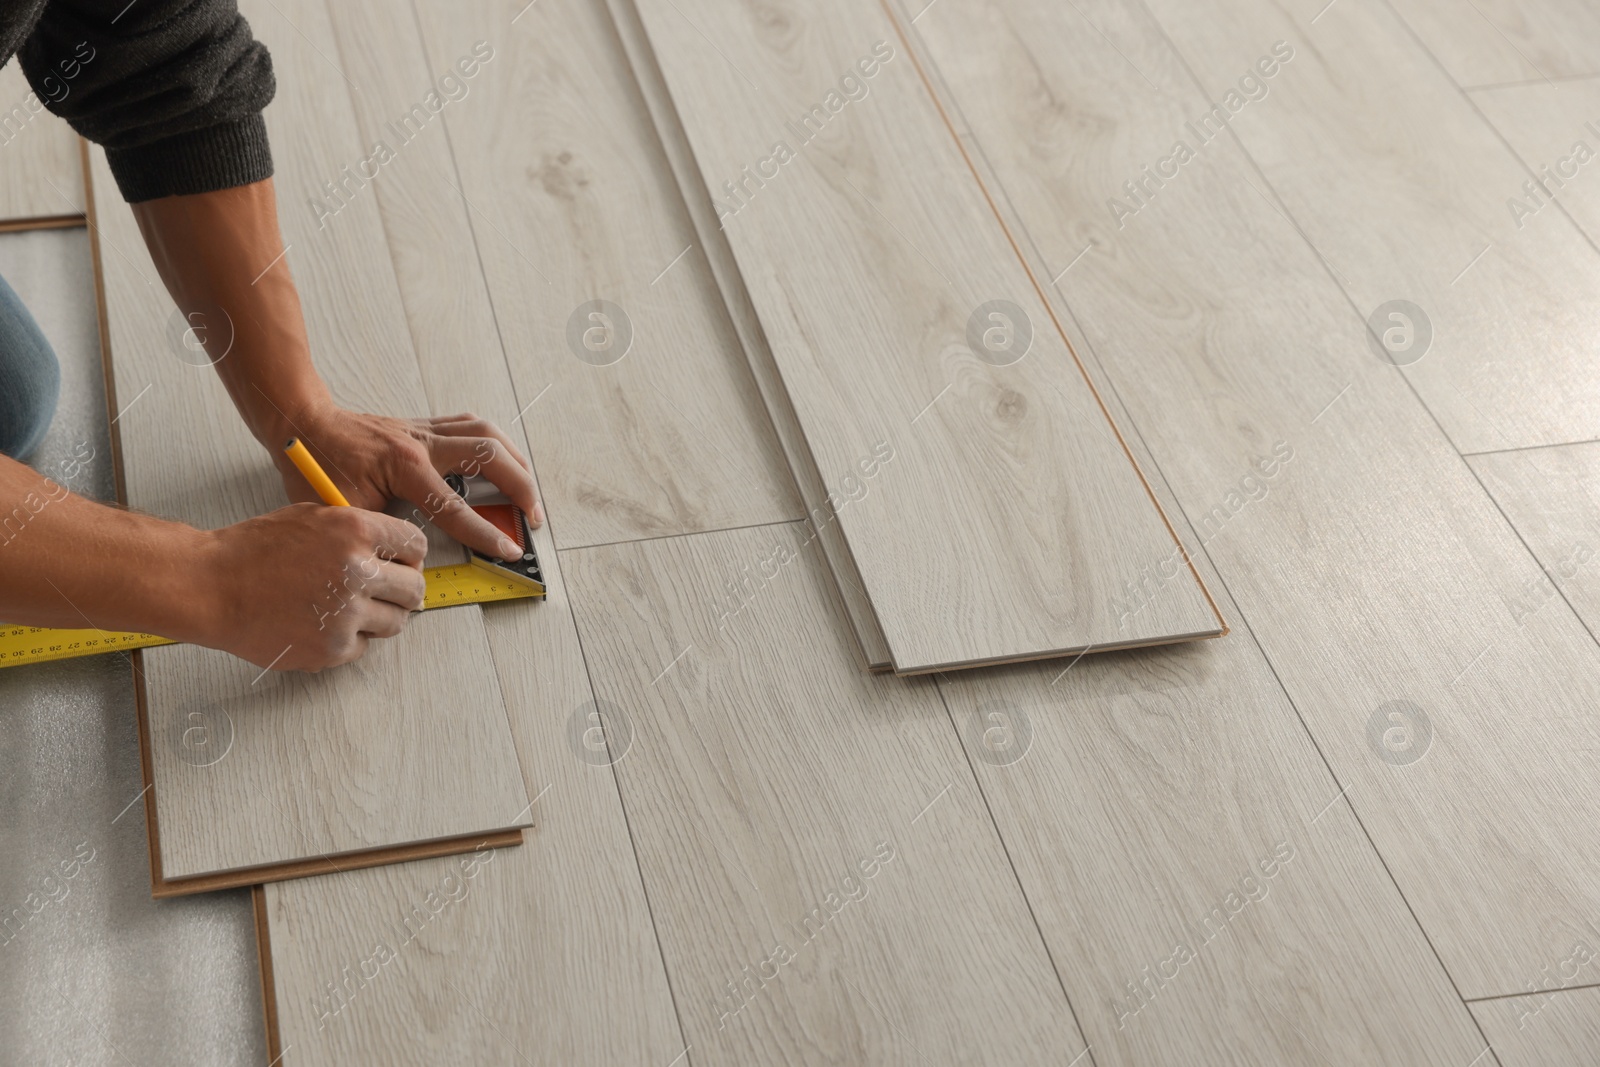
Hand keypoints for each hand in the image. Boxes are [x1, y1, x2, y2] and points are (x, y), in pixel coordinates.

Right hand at [199, 503, 427, 670]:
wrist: (210, 585)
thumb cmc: (254, 550)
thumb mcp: (313, 517)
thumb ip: (357, 531)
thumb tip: (393, 551)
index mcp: (356, 531)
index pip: (415, 547)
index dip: (410, 557)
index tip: (403, 564)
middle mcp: (357, 572)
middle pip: (414, 589)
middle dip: (403, 590)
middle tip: (387, 592)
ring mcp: (346, 614)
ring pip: (395, 622)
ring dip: (380, 617)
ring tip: (350, 607)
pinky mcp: (331, 648)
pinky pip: (363, 646)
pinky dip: (349, 639)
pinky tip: (322, 623)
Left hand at [272, 405, 542, 558]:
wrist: (302, 423)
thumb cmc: (316, 466)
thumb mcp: (342, 512)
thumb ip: (378, 536)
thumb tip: (405, 565)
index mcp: (403, 467)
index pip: (456, 506)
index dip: (486, 533)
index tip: (509, 551)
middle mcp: (421, 443)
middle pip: (489, 454)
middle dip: (520, 487)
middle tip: (533, 517)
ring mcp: (425, 429)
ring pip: (486, 432)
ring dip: (515, 459)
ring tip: (530, 488)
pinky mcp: (424, 425)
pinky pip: (471, 426)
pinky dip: (494, 442)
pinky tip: (503, 459)